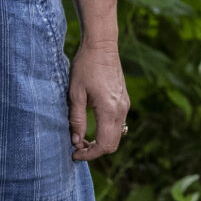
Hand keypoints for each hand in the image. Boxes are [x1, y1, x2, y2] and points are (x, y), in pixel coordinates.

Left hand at [68, 41, 128, 161]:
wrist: (102, 46)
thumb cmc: (85, 67)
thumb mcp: (75, 94)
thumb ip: (77, 120)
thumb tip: (76, 141)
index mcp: (109, 110)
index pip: (104, 145)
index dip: (89, 155)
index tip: (75, 154)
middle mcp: (121, 110)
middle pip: (113, 144)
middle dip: (95, 151)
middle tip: (77, 148)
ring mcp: (125, 105)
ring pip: (117, 135)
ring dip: (101, 141)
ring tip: (83, 138)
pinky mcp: (124, 100)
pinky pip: (118, 124)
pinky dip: (106, 131)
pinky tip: (93, 126)